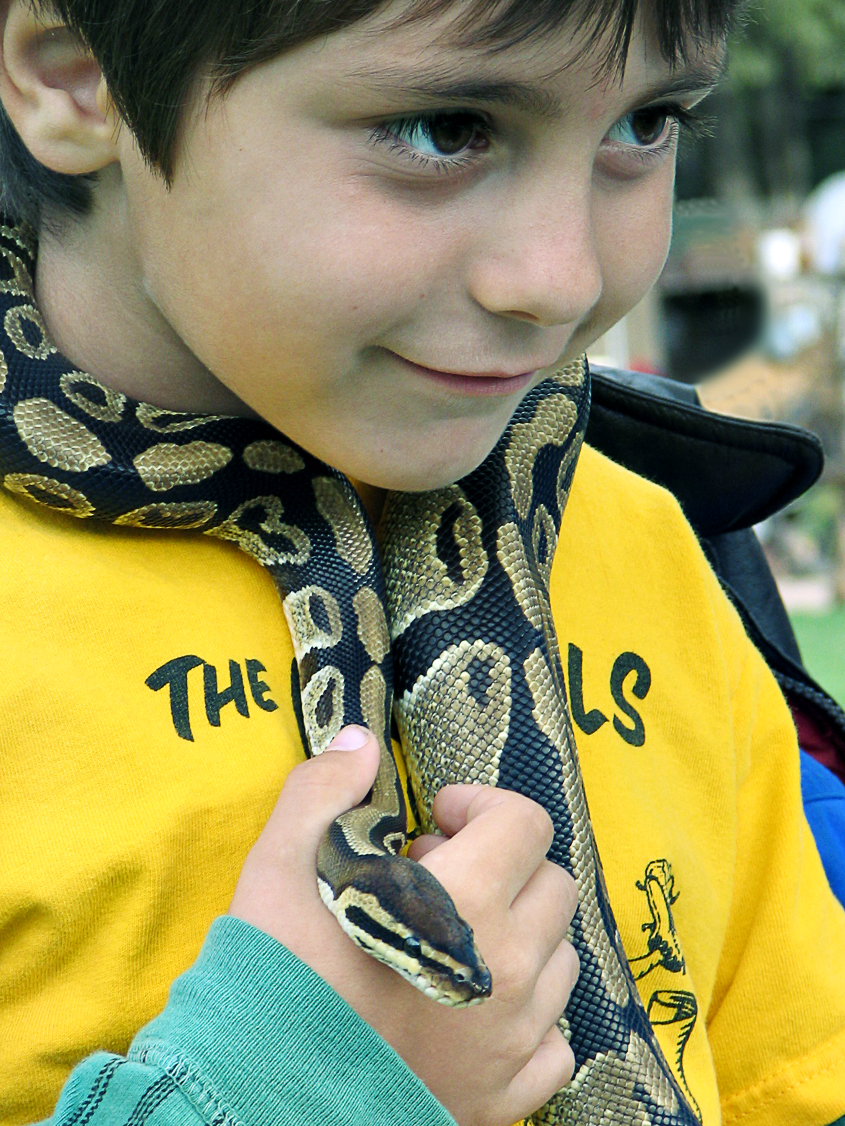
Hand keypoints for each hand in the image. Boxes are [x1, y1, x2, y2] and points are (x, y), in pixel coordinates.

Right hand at [228, 725, 578, 1125]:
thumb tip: (361, 742)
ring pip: (561, 957)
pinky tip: (471, 1012)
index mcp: (465, 901)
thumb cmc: (274, 976)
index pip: (526, 822)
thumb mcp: (282, 863)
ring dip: (517, 935)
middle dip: (503, 866)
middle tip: (434, 884)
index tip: (437, 822)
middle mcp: (509, 967)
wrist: (258, 1100)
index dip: (482, 806)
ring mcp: (514, 1038)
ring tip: (449, 944)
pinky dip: (526, 1019)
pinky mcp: (507, 1096)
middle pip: (553, 884)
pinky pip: (555, 1042)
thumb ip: (325, 789)